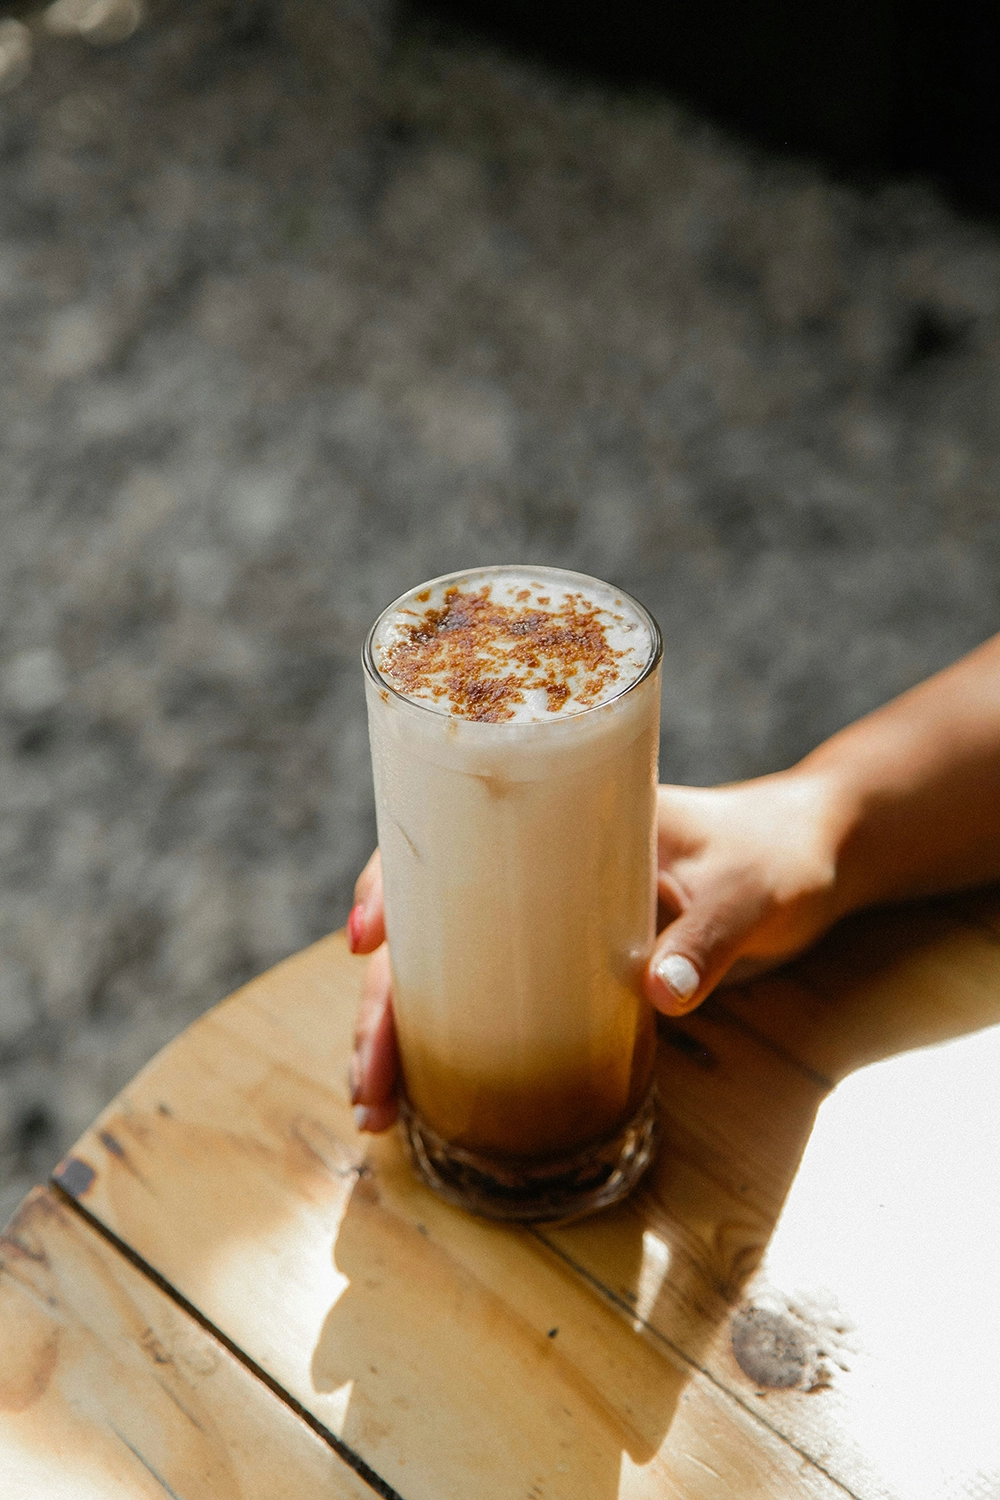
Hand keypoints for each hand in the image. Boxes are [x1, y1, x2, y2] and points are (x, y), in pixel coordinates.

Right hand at [346, 768, 850, 1128]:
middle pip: (427, 926)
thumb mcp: (750, 889)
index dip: (391, 885)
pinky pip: (489, 998)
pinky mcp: (568, 964)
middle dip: (382, 1004)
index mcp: (560, 818)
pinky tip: (423, 1097)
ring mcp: (546, 918)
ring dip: (400, 1035)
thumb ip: (711, 936)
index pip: (447, 837)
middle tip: (368, 1083)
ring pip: (445, 971)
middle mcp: (535, 867)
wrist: (816, 857)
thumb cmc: (779, 852)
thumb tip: (660, 996)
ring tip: (376, 1108)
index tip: (367, 944)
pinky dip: (448, 1044)